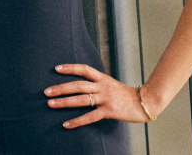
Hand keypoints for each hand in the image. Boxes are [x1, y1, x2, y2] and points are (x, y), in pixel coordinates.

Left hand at [45, 64, 159, 127]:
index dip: (70, 68)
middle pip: (78, 85)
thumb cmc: (127, 95)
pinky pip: (89, 117)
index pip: (84, 69)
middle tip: (46, 91)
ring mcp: (105, 98)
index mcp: (103, 78)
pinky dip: (76, 121)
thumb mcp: (112, 85)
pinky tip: (66, 124)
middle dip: (60, 87)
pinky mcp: (109, 111)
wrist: (146, 102)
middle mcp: (102, 86)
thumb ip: (98, 84)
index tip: (56, 68)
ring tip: (50, 104)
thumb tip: (83, 86)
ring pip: (81, 99)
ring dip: (64, 102)